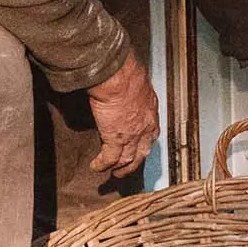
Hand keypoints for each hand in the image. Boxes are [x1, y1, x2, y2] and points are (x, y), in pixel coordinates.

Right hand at [86, 50, 160, 176]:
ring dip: (120, 168)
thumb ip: (134, 92)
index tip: (141, 148)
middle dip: (135, 163)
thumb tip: (126, 89)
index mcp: (151, 111)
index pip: (152, 133)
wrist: (119, 77)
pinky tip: (96, 167)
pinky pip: (109, 158)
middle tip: (127, 169)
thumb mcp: (138, 83)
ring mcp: (131, 135)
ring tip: (113, 173)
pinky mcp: (115, 139)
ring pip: (127, 159)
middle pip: (142, 151)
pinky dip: (102, 164)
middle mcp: (145, 126)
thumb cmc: (127, 73)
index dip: (146, 143)